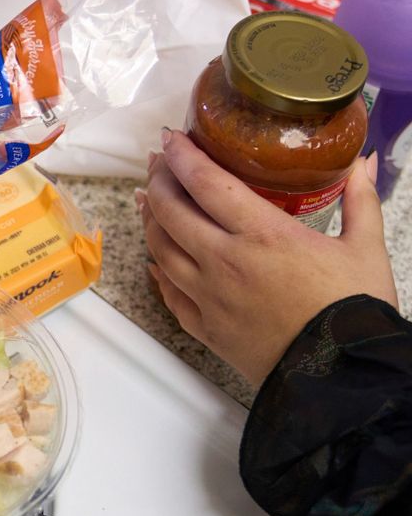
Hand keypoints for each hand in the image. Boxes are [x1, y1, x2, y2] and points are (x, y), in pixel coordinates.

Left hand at [139, 129, 398, 385]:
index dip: (181, 156)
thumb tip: (363, 162)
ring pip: (159, 250)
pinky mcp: (204, 327)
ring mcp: (208, 296)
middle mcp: (224, 261)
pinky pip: (167, 293)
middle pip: (171, 212)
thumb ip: (359, 200)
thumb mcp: (366, 248)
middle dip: (157, 182)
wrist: (340, 376)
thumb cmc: (353, 310)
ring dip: (150, 221)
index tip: (169, 139)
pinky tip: (154, 259)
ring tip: (149, 202)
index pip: (206, 183)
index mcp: (262, 234)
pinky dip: (157, 271)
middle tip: (156, 165)